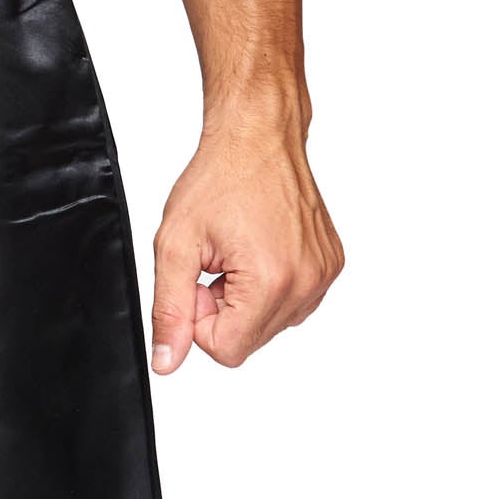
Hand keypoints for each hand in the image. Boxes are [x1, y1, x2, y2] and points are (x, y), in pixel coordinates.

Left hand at [149, 111, 342, 371]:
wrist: (257, 137)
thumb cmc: (220, 178)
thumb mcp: (175, 244)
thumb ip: (169, 309)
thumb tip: (167, 361)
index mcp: (270, 282)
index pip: (226, 351)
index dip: (199, 320)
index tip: (198, 279)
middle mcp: (307, 283)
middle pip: (249, 339)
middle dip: (222, 309)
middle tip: (215, 261)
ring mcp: (323, 275)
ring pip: (271, 324)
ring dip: (245, 298)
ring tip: (237, 252)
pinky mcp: (331, 265)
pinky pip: (293, 302)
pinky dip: (269, 286)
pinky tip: (259, 248)